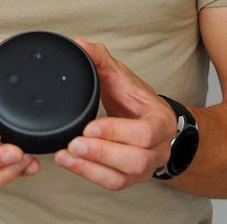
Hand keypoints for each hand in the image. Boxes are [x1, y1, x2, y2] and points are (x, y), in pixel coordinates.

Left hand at [54, 38, 176, 189]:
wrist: (148, 119)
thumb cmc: (135, 97)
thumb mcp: (121, 75)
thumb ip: (100, 59)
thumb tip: (78, 43)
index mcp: (161, 121)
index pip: (144, 132)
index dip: (116, 131)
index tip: (89, 125)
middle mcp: (158, 148)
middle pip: (135, 160)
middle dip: (102, 153)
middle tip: (74, 143)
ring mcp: (146, 168)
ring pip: (122, 177)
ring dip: (91, 168)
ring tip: (66, 155)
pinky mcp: (130, 179)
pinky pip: (112, 184)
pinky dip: (89, 175)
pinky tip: (69, 163)